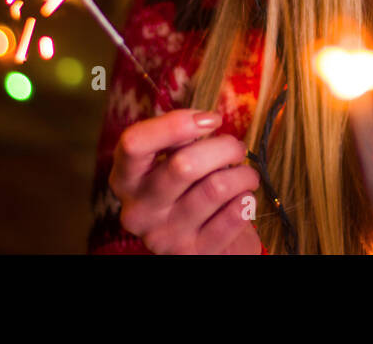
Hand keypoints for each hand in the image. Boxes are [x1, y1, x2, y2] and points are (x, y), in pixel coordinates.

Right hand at [110, 108, 262, 253]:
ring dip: (243, 174)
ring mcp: (164, 237)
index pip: (134, 143)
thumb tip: (205, 120)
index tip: (210, 119)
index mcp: (126, 180)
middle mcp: (138, 211)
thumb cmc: (191, 190)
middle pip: (183, 165)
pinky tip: (243, 199)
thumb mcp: (174, 163)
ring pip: (216, 188)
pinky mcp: (194, 253)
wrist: (206, 246)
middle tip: (237, 148)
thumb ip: (180, 140)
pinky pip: (233, 215)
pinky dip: (246, 200)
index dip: (175, 123)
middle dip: (223, 147)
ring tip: (246, 175)